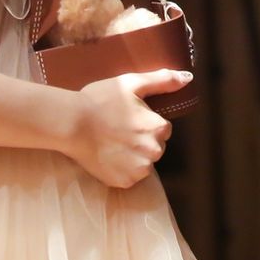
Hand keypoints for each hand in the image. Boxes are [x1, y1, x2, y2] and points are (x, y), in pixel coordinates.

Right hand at [66, 69, 188, 187]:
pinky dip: (122, 169)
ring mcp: (136, 170)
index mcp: (158, 129)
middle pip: (155, 146)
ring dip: (134, 156)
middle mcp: (152, 152)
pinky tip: (109, 155)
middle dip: (143, 140)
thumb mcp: (133, 83)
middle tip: (120, 129)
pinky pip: (130, 176)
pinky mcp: (121, 182)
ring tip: (114, 142)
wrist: (71, 123)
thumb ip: (163, 80)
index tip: (130, 118)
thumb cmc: (102, 100)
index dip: (147, 122)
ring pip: (144, 163)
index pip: (163, 129)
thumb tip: (188, 77)